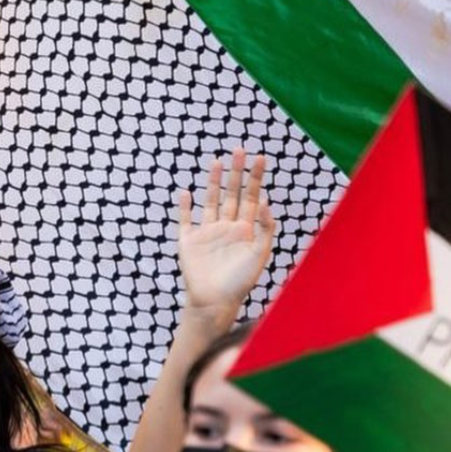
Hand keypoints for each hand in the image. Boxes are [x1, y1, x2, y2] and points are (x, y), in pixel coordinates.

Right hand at [177, 149, 274, 331]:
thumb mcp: (259, 255)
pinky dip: (184, 207)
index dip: (255, 178)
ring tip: (216, 162)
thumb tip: (265, 201)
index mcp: (246, 229)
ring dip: (213, 182)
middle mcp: (227, 227)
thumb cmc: (240, 282)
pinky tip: (185, 193)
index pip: (252, 197)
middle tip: (239, 149)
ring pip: (211, 201)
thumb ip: (264, 229)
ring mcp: (207, 232)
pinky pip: (186, 220)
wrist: (215, 301)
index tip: (260, 158)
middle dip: (236, 173)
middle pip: (232, 194)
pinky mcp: (189, 241)